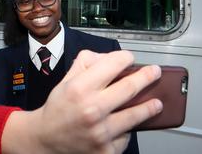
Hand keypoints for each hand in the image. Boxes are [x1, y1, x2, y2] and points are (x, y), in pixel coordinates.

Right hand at [2, 50, 161, 153]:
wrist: (45, 139)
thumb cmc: (58, 108)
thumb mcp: (66, 80)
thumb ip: (86, 64)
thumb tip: (110, 58)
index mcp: (80, 88)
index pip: (113, 65)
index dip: (125, 58)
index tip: (130, 58)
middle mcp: (91, 109)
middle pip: (130, 88)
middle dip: (147, 77)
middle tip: (155, 73)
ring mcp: (100, 132)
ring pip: (135, 115)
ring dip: (150, 107)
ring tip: (156, 103)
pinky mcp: (106, 150)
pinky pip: (125, 137)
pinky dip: (126, 130)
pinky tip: (122, 126)